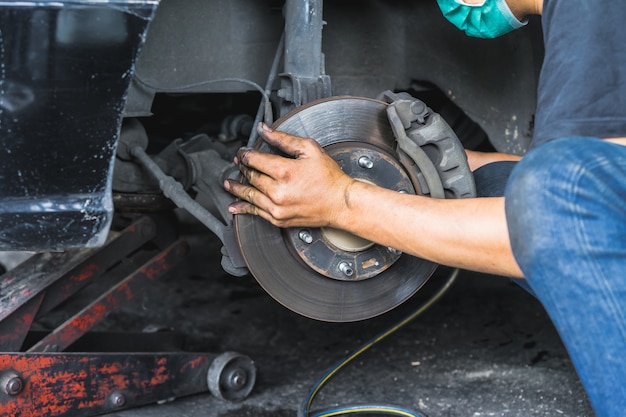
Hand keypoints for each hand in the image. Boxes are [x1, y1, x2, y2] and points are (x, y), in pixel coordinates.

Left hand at [224, 123, 354, 227]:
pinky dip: (243, 208)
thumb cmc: (329, 178)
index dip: (245, 154)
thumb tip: (264, 130)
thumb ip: (284, 139)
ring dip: (236, 188)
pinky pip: (256, 213)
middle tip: (237, 162)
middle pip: (251, 176)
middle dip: (242, 168)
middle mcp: (278, 192)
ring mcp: (277, 207)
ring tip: (228, 184)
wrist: (340, 204)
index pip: (254, 160)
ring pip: (249, 195)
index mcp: (284, 171)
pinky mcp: (279, 219)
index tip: (243, 152)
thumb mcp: (309, 149)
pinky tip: (234, 206)